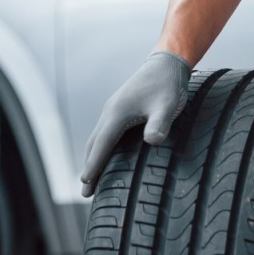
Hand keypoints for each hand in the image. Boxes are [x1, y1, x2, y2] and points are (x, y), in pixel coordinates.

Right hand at [80, 51, 191, 196]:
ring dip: (92, 158)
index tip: (85, 184)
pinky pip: (104, 132)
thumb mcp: (167, 106)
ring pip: (97, 138)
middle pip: (93, 145)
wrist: (166, 63)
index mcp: (117, 114)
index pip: (101, 145)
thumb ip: (160, 124)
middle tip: (86, 191)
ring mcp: (113, 109)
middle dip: (89, 168)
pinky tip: (106, 155)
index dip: (93, 165)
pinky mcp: (120, 108)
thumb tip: (152, 141)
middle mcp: (110, 112)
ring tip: (92, 179)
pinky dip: (100, 147)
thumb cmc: (167, 85)